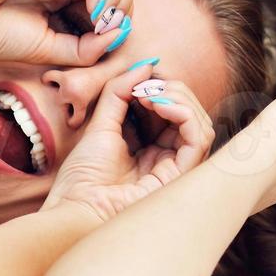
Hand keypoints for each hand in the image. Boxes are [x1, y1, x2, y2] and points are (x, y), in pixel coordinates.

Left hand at [44, 62, 213, 219]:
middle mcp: (167, 159)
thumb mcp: (100, 123)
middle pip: (190, 115)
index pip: (171, 111)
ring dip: (179, 98)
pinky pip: (200, 137)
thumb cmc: (82, 178)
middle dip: (172, 90)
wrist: (74, 209)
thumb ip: (120, 93)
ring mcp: (176, 169)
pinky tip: (160, 106)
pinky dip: (185, 113)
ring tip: (150, 95)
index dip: (161, 89)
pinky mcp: (182, 177)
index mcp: (150, 150)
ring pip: (200, 123)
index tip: (140, 78)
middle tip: (146, 85)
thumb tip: (145, 66)